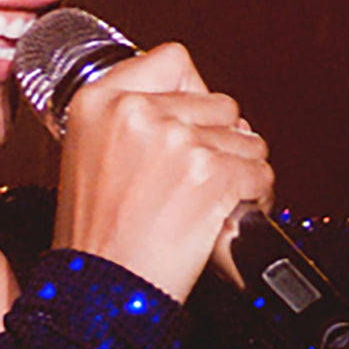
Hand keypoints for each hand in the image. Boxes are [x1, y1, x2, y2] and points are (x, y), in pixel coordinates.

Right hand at [52, 42, 273, 302]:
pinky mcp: (209, 173)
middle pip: (217, 101)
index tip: (189, 117)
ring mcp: (173, 140)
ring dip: (239, 169)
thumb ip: (129, 119)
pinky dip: (255, 197)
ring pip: (246, 138)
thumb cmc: (94, 234)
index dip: (190, 92)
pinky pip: (261, 172)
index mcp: (96, 101)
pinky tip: (224, 215)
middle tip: (196, 175)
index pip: (170, 60)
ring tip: (207, 199)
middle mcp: (133, 112)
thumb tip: (206, 107)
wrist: (100, 287)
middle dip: (218, 138)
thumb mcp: (88, 154)